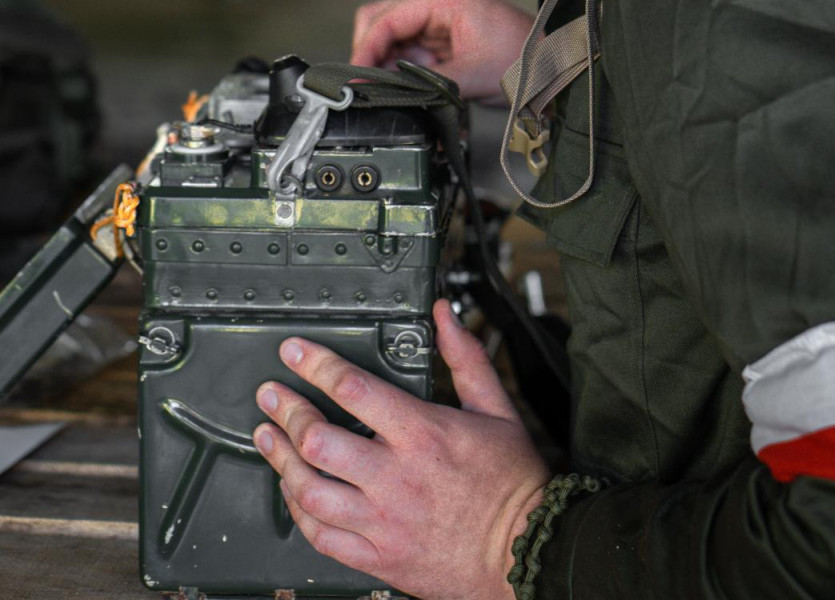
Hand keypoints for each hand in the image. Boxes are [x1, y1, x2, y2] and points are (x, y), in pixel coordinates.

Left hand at [253, 299, 548, 599]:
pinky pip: (322, 537)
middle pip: (319, 440)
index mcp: (423, 434)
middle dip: (287, 411)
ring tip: (268, 437)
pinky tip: (293, 491)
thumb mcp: (496, 408)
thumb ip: (465, 357)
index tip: (294, 352)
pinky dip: (299, 511)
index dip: (315, 364)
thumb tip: (444, 315)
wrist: (527, 553)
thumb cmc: (513, 483)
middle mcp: (396, 477)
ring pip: (311, 491)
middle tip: (270, 395)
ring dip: (281, 460)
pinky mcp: (379, 558)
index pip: (354, 389)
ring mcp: (383, 522)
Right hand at [351, 0, 533, 102]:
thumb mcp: (469, 77)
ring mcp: (440, 18)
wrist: (559, 68)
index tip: (356, 80)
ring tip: (402, 92)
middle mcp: (438, 1)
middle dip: (373, 56)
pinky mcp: (445, 37)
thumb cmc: (526, 63)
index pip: (386, 19)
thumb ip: (419, 83)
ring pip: (392, 39)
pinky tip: (414, 89)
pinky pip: (411, 52)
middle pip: (381, 22)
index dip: (366, 51)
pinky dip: (405, 72)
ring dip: (390, 67)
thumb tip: (379, 91)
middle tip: (372, 87)